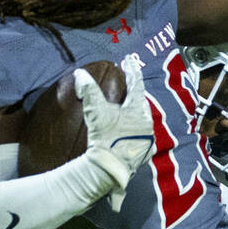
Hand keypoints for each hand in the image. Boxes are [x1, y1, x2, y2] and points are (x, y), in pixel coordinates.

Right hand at [77, 56, 155, 209]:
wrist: (108, 168)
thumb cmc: (104, 138)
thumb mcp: (95, 111)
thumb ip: (89, 91)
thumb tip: (80, 74)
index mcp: (137, 110)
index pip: (136, 85)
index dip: (132, 70)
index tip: (129, 60)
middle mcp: (147, 123)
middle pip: (141, 103)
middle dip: (135, 93)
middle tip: (129, 85)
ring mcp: (147, 139)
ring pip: (143, 120)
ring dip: (135, 112)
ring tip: (128, 108)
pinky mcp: (144, 153)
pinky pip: (142, 136)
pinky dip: (135, 131)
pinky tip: (129, 132)